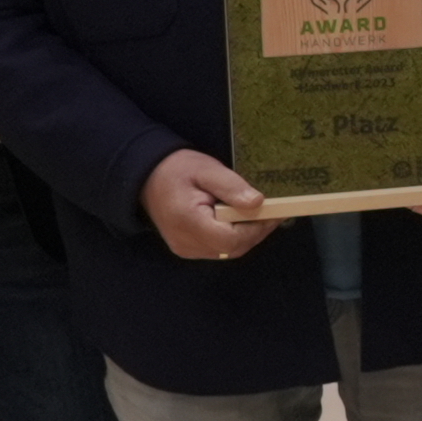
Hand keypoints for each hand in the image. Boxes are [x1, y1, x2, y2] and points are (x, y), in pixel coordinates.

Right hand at [143, 148, 277, 261]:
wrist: (147, 177)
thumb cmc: (176, 169)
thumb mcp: (206, 169)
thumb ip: (231, 187)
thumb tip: (258, 203)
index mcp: (188, 222)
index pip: (231, 239)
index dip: (256, 228)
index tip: (275, 212)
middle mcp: (186, 242)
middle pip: (232, 248)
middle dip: (256, 231)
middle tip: (273, 212)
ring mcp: (186, 248)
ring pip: (227, 251)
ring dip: (247, 235)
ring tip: (260, 214)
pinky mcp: (187, 248)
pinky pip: (218, 248)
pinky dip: (234, 237)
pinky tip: (241, 220)